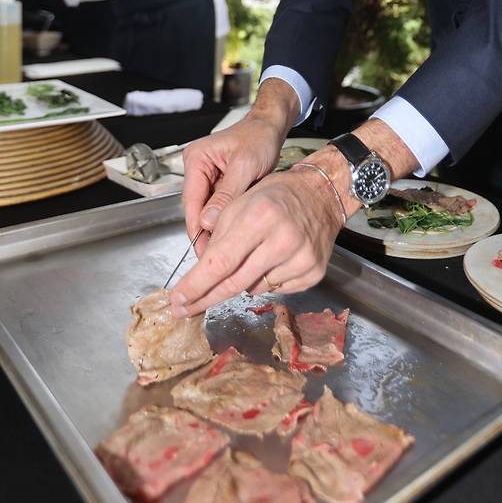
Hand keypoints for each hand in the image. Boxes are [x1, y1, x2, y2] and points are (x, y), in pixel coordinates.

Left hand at [171, 167, 342, 315]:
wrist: (321, 194)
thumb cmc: (277, 195)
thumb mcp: (240, 203)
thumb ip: (218, 237)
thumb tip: (198, 275)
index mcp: (260, 216)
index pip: (220, 262)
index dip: (195, 285)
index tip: (178, 299)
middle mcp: (282, 240)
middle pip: (234, 283)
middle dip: (205, 297)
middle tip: (184, 308)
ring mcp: (300, 259)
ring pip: (253, 290)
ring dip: (241, 281)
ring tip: (251, 257)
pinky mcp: (313, 273)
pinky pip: (276, 290)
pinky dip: (265, 280)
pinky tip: (272, 260)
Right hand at [182, 77, 300, 254]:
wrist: (271, 127)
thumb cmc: (259, 137)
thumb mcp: (245, 166)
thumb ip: (227, 194)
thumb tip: (208, 221)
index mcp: (197, 159)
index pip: (191, 201)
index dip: (196, 228)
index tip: (204, 250)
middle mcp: (197, 168)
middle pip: (196, 208)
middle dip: (206, 232)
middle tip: (216, 257)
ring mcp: (207, 176)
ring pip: (207, 210)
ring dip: (216, 227)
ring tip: (226, 249)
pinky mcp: (219, 183)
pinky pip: (218, 206)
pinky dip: (225, 219)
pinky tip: (233, 234)